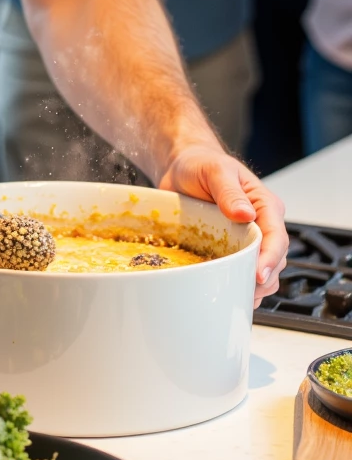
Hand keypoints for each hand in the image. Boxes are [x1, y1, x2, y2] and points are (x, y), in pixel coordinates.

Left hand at [158, 144, 286, 305]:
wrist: (182, 169)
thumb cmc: (202, 164)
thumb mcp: (215, 171)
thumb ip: (229, 191)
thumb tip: (245, 214)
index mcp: (264, 205)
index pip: (277, 237)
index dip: (270, 258)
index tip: (258, 275)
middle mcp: (262, 225)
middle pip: (274, 261)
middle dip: (262, 279)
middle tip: (242, 291)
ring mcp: (247, 241)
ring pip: (261, 273)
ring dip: (251, 287)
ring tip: (232, 294)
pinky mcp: (231, 251)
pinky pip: (240, 274)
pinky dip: (235, 285)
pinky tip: (224, 291)